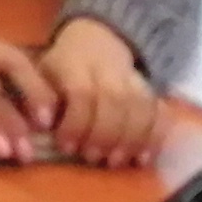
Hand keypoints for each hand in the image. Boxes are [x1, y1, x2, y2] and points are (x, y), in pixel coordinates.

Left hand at [37, 17, 162, 167]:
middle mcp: (108, 67)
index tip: (66, 147)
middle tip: (93, 158)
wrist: (95, 39)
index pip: (82, 91)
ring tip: (116, 162)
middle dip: (104, 133)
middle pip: (114, 99)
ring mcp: (133, 77)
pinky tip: (143, 159)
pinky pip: (160, 111)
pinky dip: (155, 136)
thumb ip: (41, 98)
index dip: (76, 122)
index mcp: (75, 62)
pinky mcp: (151, 90)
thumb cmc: (62, 67)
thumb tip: (41, 129)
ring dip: (130, 138)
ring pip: (140, 105)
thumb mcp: (42, 73)